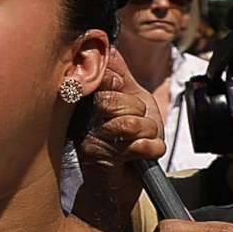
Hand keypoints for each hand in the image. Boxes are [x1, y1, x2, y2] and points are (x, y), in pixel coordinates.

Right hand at [76, 52, 166, 175]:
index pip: (105, 77)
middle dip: (140, 115)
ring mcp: (88, 139)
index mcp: (86, 100)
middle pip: (117, 99)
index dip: (120, 86)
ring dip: (148, 135)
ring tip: (137, 142)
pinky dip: (151, 151)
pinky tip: (140, 156)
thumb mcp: (130, 101)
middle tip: (133, 128)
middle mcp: (81, 118)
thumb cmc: (125, 145)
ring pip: (132, 123)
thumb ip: (121, 74)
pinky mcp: (100, 160)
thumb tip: (109, 46)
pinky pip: (141, 145)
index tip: (121, 96)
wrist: (120, 185)